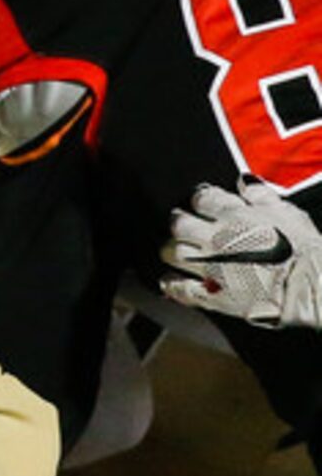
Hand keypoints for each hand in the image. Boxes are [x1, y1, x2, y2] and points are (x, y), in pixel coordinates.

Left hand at [163, 179, 321, 329]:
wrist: (310, 284)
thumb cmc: (304, 249)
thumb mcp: (287, 212)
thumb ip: (260, 194)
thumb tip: (244, 181)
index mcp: (234, 215)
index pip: (202, 198)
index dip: (198, 200)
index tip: (197, 203)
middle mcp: (216, 237)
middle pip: (180, 224)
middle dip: (178, 224)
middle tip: (179, 225)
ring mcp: (211, 266)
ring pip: (174, 253)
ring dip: (170, 251)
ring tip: (171, 251)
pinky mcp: (213, 294)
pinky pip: (182, 289)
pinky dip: (171, 285)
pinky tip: (168, 282)